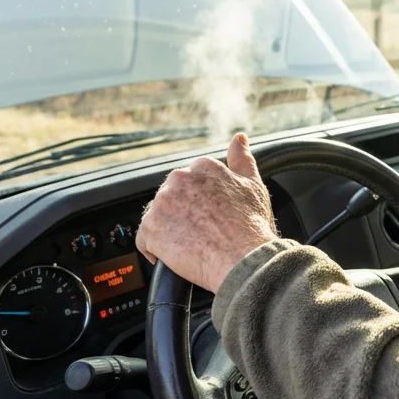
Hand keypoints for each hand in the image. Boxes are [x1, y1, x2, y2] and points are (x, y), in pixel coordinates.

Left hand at [137, 133, 277, 292]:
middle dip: (182, 215)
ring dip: (169, 231)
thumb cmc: (251, 226)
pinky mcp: (151, 228)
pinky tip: (174, 256)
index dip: (199, 203)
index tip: (208, 217)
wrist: (243, 259)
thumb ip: (242, 159)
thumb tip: (239, 138)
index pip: (190, 182)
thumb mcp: (253, 185)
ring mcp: (163, 203)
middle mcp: (179, 179)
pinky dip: (155, 250)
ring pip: (158, 218)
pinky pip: (144, 240)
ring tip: (191, 245)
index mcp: (203, 166)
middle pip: (172, 198)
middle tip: (202, 233)